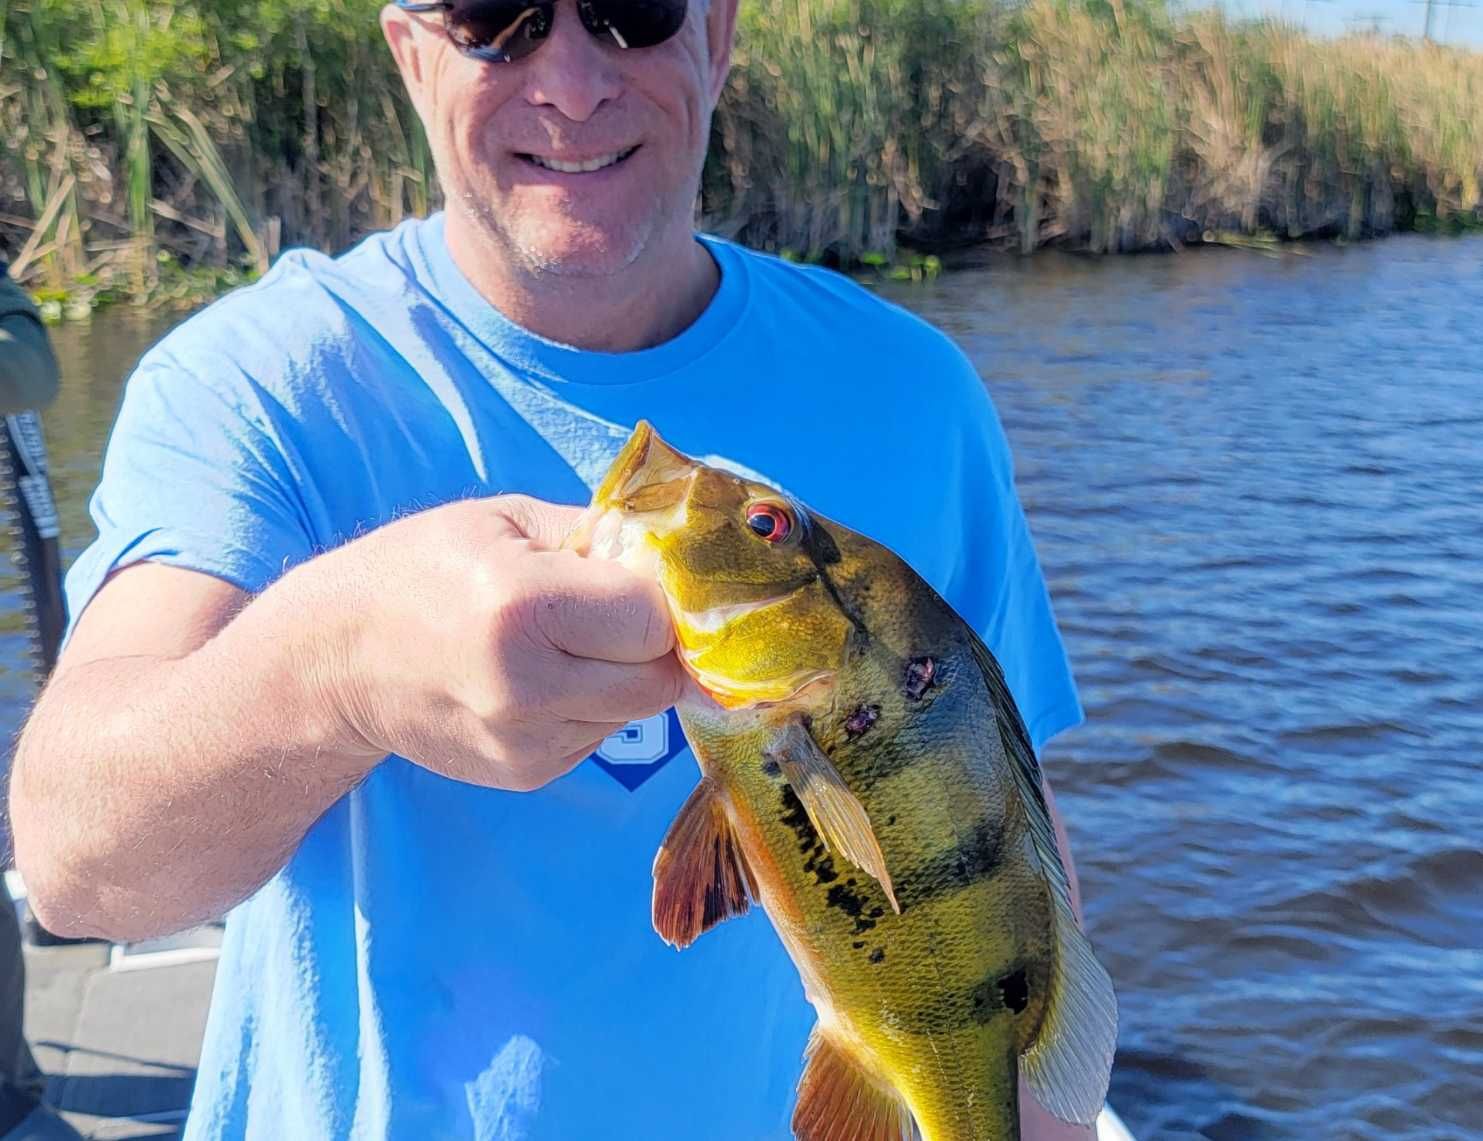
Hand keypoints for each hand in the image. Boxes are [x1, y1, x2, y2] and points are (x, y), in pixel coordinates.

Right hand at [323, 494, 685, 790]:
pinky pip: (601, 735)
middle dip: (653, 644)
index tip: (642, 581)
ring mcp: (528, 741)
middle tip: (615, 614)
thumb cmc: (420, 571)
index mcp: (523, 606)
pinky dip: (590, 705)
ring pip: (636, 710)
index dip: (661, 599)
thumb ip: (599, 535)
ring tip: (562, 643)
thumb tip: (679, 558)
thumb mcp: (504, 521)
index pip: (655, 620)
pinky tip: (540, 677)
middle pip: (660, 678)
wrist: (331, 663)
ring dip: (622, 675)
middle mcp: (528, 686)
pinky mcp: (527, 775)